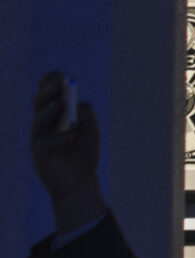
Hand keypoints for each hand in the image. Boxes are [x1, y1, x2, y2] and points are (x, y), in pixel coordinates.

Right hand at [29, 71, 105, 234]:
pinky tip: (71, 137)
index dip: (49, 83)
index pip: (48, 95)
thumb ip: (88, 117)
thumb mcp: (92, 133)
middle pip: (40, 103)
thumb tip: (79, 104)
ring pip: (39, 121)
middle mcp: (44, 124)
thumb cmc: (84, 155)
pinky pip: (46, 144)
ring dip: (50, 111)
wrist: (80, 183)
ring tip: (61, 103)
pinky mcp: (39, 155)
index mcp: (55, 115)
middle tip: (58, 83)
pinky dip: (60, 139)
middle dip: (47, 92)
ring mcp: (39, 139)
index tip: (59, 74)